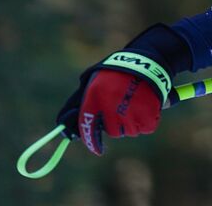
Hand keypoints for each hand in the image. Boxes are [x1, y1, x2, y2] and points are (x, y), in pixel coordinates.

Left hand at [55, 23, 191, 155]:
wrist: (146, 61)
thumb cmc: (115, 73)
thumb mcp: (92, 82)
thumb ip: (78, 104)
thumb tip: (63, 128)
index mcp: (94, 98)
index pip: (88, 127)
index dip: (92, 141)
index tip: (98, 150)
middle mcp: (111, 108)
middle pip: (113, 131)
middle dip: (117, 123)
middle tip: (123, 107)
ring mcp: (130, 113)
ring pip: (130, 131)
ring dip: (132, 122)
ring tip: (136, 103)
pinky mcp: (148, 114)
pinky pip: (146, 128)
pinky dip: (147, 121)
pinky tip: (146, 106)